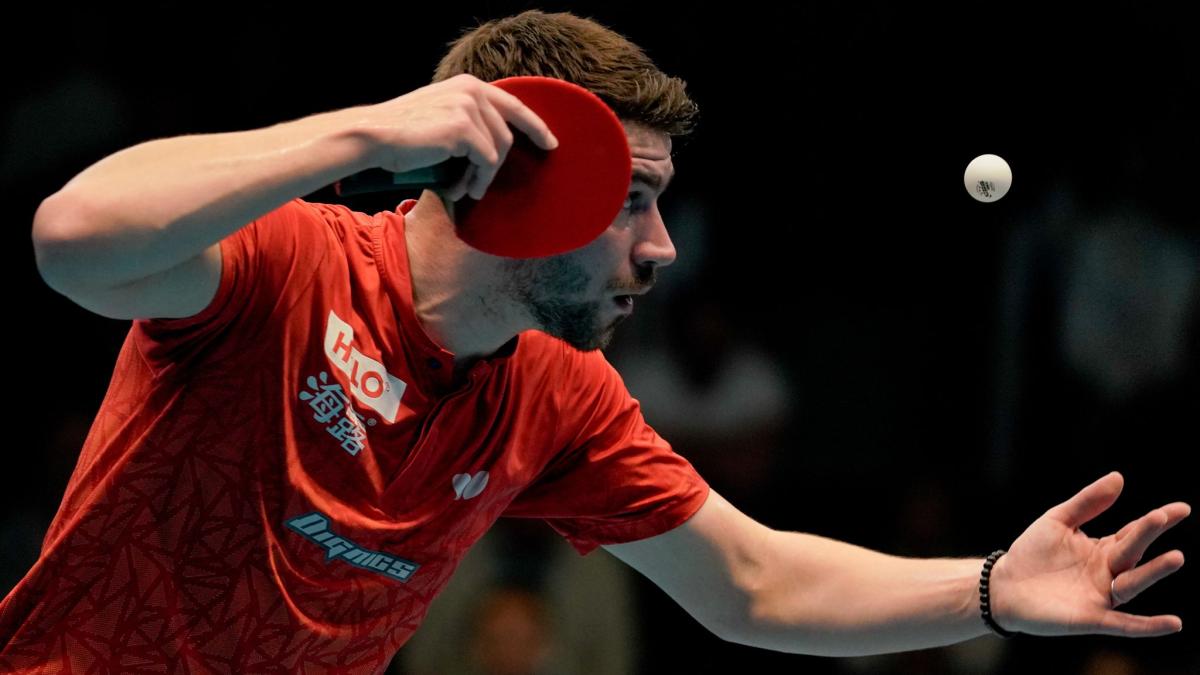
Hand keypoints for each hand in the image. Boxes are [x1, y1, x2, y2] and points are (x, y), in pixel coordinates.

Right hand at [361, 74, 558, 200]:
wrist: (374, 136)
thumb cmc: (403, 135)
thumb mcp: (440, 118)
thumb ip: (467, 122)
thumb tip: (495, 147)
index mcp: (468, 85)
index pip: (512, 103)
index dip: (535, 124)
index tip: (550, 142)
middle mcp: (472, 90)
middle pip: (510, 129)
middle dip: (513, 156)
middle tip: (515, 173)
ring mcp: (469, 106)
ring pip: (498, 149)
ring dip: (484, 175)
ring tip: (468, 190)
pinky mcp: (464, 127)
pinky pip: (486, 161)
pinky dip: (476, 180)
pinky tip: (461, 190)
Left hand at [991, 471, 1188, 636]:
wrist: (1004, 585)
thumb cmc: (1032, 552)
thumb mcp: (1058, 520)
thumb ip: (1088, 502)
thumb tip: (1119, 476)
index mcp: (1104, 549)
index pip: (1135, 532)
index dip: (1157, 521)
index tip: (1182, 508)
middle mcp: (1109, 573)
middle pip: (1134, 552)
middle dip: (1148, 534)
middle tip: (1163, 516)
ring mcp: (1102, 596)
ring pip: (1133, 584)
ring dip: (1154, 572)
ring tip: (1175, 557)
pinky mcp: (1091, 618)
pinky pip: (1125, 624)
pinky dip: (1148, 626)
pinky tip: (1173, 624)